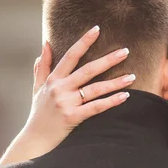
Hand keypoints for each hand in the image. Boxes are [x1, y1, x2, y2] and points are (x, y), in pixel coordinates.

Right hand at [26, 25, 134, 151]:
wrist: (35, 138)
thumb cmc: (39, 113)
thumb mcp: (38, 88)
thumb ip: (42, 67)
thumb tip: (45, 45)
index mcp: (53, 79)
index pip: (70, 55)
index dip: (84, 41)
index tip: (97, 29)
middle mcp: (60, 88)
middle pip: (88, 70)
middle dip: (108, 59)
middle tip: (125, 51)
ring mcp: (66, 103)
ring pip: (95, 89)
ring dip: (115, 82)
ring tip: (132, 77)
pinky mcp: (73, 117)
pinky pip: (96, 107)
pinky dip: (111, 101)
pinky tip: (125, 96)